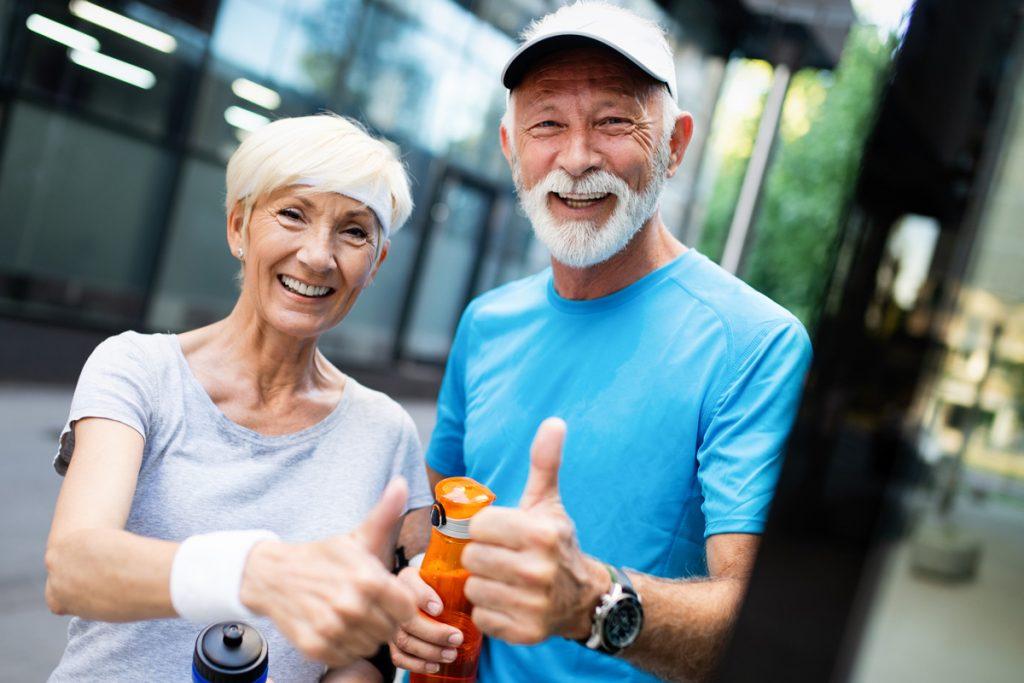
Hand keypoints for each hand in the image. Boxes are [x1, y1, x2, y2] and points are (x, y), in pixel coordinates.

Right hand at [241, 478, 417, 667]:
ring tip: (351, 613)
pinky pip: (348, 656)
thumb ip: (385, 513)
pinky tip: (337, 626)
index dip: (400, 604)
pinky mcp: (316, 647)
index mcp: (367, 579)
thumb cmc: (323, 556)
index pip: (408, 609)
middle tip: (366, 604)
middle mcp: (351, 606)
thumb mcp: (356, 536)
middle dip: (383, 618)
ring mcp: (332, 629)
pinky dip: (346, 646)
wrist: (273, 576)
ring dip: (366, 633)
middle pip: (390, 630)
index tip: (388, 597)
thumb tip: (401, 483)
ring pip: (371, 646)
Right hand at [388, 566, 463, 673]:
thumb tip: (475, 581)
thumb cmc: (436, 587)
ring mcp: (391, 624)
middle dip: (434, 633)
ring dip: (429, 651)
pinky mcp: (392, 643)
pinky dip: (417, 664)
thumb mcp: (443, 577)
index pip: (410, 583)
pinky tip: (435, 665)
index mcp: (408, 579)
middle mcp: (396, 601)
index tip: (439, 609)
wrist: (419, 599)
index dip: (424, 598)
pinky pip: (399, 657)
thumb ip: (454, 578)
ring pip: (404, 641)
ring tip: (451, 654)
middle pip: (408, 619)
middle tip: (457, 638)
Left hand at [462, 418, 609, 643]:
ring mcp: (532, 604)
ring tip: (503, 579)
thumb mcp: (549, 502)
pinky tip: (507, 601)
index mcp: (540, 533)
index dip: (485, 529)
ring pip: (474, 588)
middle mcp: (538, 569)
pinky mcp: (525, 632)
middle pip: (473, 558)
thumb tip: (554, 421)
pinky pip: (482, 617)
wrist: (584, 597)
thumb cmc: (556, 543)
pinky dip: (490, 611)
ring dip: (483, 584)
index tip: (500, 533)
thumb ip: (544, 462)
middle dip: (482, 556)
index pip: (479, 526)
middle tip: (500, 558)